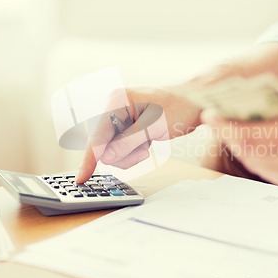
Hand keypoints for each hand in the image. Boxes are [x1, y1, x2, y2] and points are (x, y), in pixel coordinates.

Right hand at [76, 86, 201, 182]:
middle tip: (144, 149)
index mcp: (116, 100)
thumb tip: (106, 156)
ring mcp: (120, 120)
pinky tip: (148, 141)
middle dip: (123, 153)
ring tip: (149, 143)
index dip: (89, 158)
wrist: (196, 102)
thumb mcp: (154, 125)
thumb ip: (128, 141)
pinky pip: (123, 149)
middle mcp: (114, 109)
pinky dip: (135, 152)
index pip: (98, 134)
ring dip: (131, 154)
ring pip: (113, 151)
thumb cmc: (179, 106)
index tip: (81, 177)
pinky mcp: (127, 129)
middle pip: (104, 145)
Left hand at [201, 80, 277, 193]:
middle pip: (248, 151)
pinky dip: (256, 158)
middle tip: (218, 121)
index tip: (210, 115)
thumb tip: (252, 101)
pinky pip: (270, 173)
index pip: (249, 133)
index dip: (225, 125)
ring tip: (231, 131)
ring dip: (239, 147)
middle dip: (228, 135)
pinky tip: (253, 145)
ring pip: (256, 164)